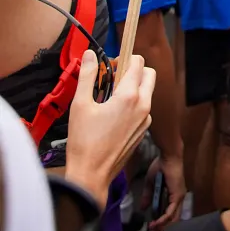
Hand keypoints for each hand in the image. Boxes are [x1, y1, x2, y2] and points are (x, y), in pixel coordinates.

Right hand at [65, 52, 155, 206]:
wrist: (91, 176)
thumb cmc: (84, 142)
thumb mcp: (80, 105)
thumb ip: (88, 76)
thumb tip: (90, 55)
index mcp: (130, 96)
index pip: (138, 62)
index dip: (124, 59)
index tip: (109, 67)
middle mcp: (144, 106)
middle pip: (149, 74)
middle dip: (134, 71)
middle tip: (113, 79)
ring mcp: (146, 120)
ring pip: (147, 92)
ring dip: (134, 88)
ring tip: (110, 99)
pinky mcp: (143, 132)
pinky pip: (144, 109)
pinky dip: (134, 105)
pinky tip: (114, 116)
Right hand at [141, 150, 185, 230]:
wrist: (168, 157)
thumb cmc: (160, 167)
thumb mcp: (151, 184)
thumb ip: (148, 196)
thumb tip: (143, 209)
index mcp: (173, 196)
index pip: (170, 214)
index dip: (161, 223)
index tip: (150, 227)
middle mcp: (178, 199)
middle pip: (173, 220)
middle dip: (162, 228)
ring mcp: (179, 198)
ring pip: (173, 218)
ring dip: (162, 226)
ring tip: (152, 230)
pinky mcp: (177, 196)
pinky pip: (171, 212)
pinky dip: (163, 219)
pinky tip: (155, 223)